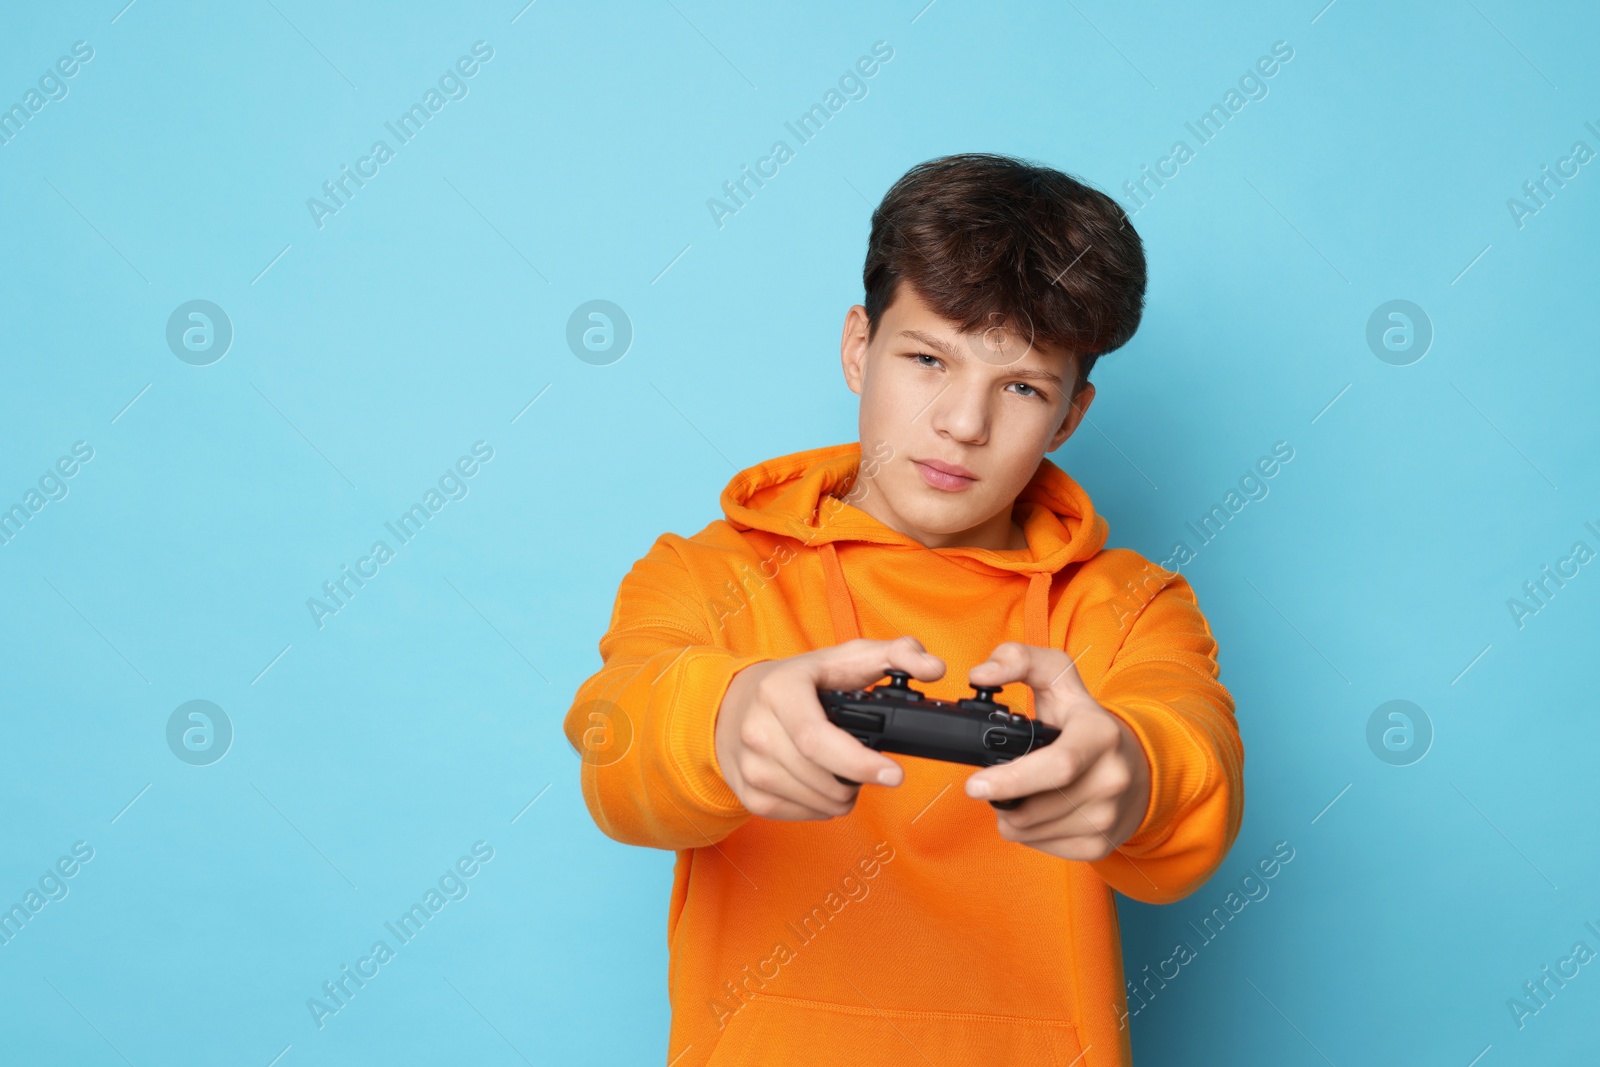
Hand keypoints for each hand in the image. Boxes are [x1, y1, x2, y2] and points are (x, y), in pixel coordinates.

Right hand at [715, 636, 945, 819]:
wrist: (731, 703)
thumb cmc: (796, 681)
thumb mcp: (843, 657)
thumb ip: (896, 654)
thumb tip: (934, 668)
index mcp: (779, 690)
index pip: (817, 739)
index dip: (859, 763)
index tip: (894, 775)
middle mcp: (755, 729)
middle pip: (822, 778)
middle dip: (858, 779)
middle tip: (872, 767)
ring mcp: (749, 766)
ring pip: (818, 801)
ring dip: (843, 794)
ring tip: (842, 769)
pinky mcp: (749, 794)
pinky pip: (803, 815)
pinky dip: (823, 804)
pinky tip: (821, 781)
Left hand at [963, 642, 1151, 860]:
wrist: (1138, 766)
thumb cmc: (1084, 720)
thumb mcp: (1058, 677)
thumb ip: (1017, 659)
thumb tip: (980, 674)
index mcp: (1100, 734)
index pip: (1058, 766)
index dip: (1011, 780)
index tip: (975, 785)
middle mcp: (1111, 778)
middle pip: (1035, 808)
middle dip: (1001, 801)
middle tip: (985, 786)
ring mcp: (1107, 816)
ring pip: (1031, 831)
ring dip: (1011, 816)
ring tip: (1019, 792)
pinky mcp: (1100, 844)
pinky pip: (1042, 846)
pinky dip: (1029, 832)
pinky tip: (1038, 808)